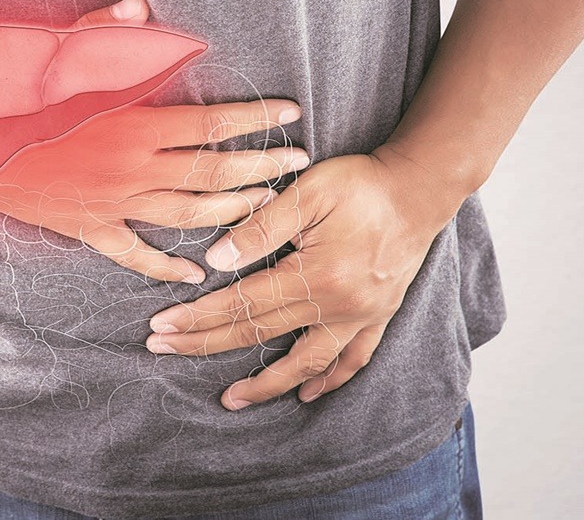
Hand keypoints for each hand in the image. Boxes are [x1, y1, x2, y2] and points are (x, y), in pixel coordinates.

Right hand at [0, 0, 308, 282]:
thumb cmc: (13, 95)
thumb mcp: (56, 54)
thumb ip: (105, 32)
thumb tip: (141, 5)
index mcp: (132, 123)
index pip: (212, 124)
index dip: (257, 120)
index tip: (291, 115)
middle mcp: (131, 169)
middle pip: (213, 173)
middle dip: (263, 169)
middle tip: (298, 164)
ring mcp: (112, 204)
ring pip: (188, 215)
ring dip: (232, 212)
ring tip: (267, 205)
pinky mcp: (89, 229)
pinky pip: (137, 255)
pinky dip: (168, 266)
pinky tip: (196, 272)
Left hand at [142, 144, 467, 407]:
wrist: (421, 188)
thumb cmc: (362, 183)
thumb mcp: (309, 191)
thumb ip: (262, 226)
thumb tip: (216, 261)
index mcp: (317, 274)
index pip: (243, 303)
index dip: (198, 316)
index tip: (162, 327)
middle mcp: (339, 305)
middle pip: (261, 333)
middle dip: (206, 343)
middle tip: (163, 350)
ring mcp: (361, 316)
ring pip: (306, 362)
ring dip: (266, 384)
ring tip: (230, 399)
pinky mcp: (378, 316)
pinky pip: (352, 359)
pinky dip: (328, 379)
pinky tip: (306, 393)